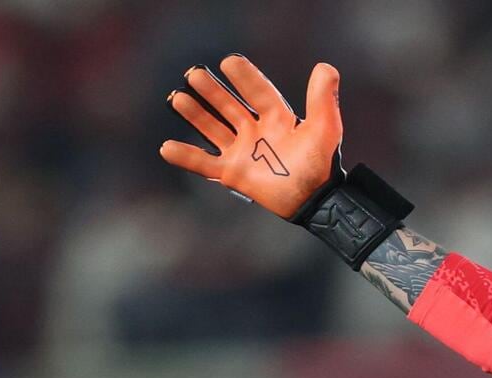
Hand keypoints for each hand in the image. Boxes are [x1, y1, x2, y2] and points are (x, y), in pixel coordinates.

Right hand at [159, 56, 342, 218]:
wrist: (316, 201)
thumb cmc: (322, 165)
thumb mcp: (325, 128)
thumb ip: (322, 99)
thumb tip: (325, 68)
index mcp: (277, 119)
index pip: (258, 92)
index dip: (245, 77)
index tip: (229, 61)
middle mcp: (257, 132)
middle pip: (229, 106)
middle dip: (212, 91)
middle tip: (193, 73)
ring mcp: (243, 152)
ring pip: (213, 128)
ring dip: (195, 114)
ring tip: (177, 98)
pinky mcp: (233, 173)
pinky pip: (204, 164)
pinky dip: (186, 157)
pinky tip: (166, 147)